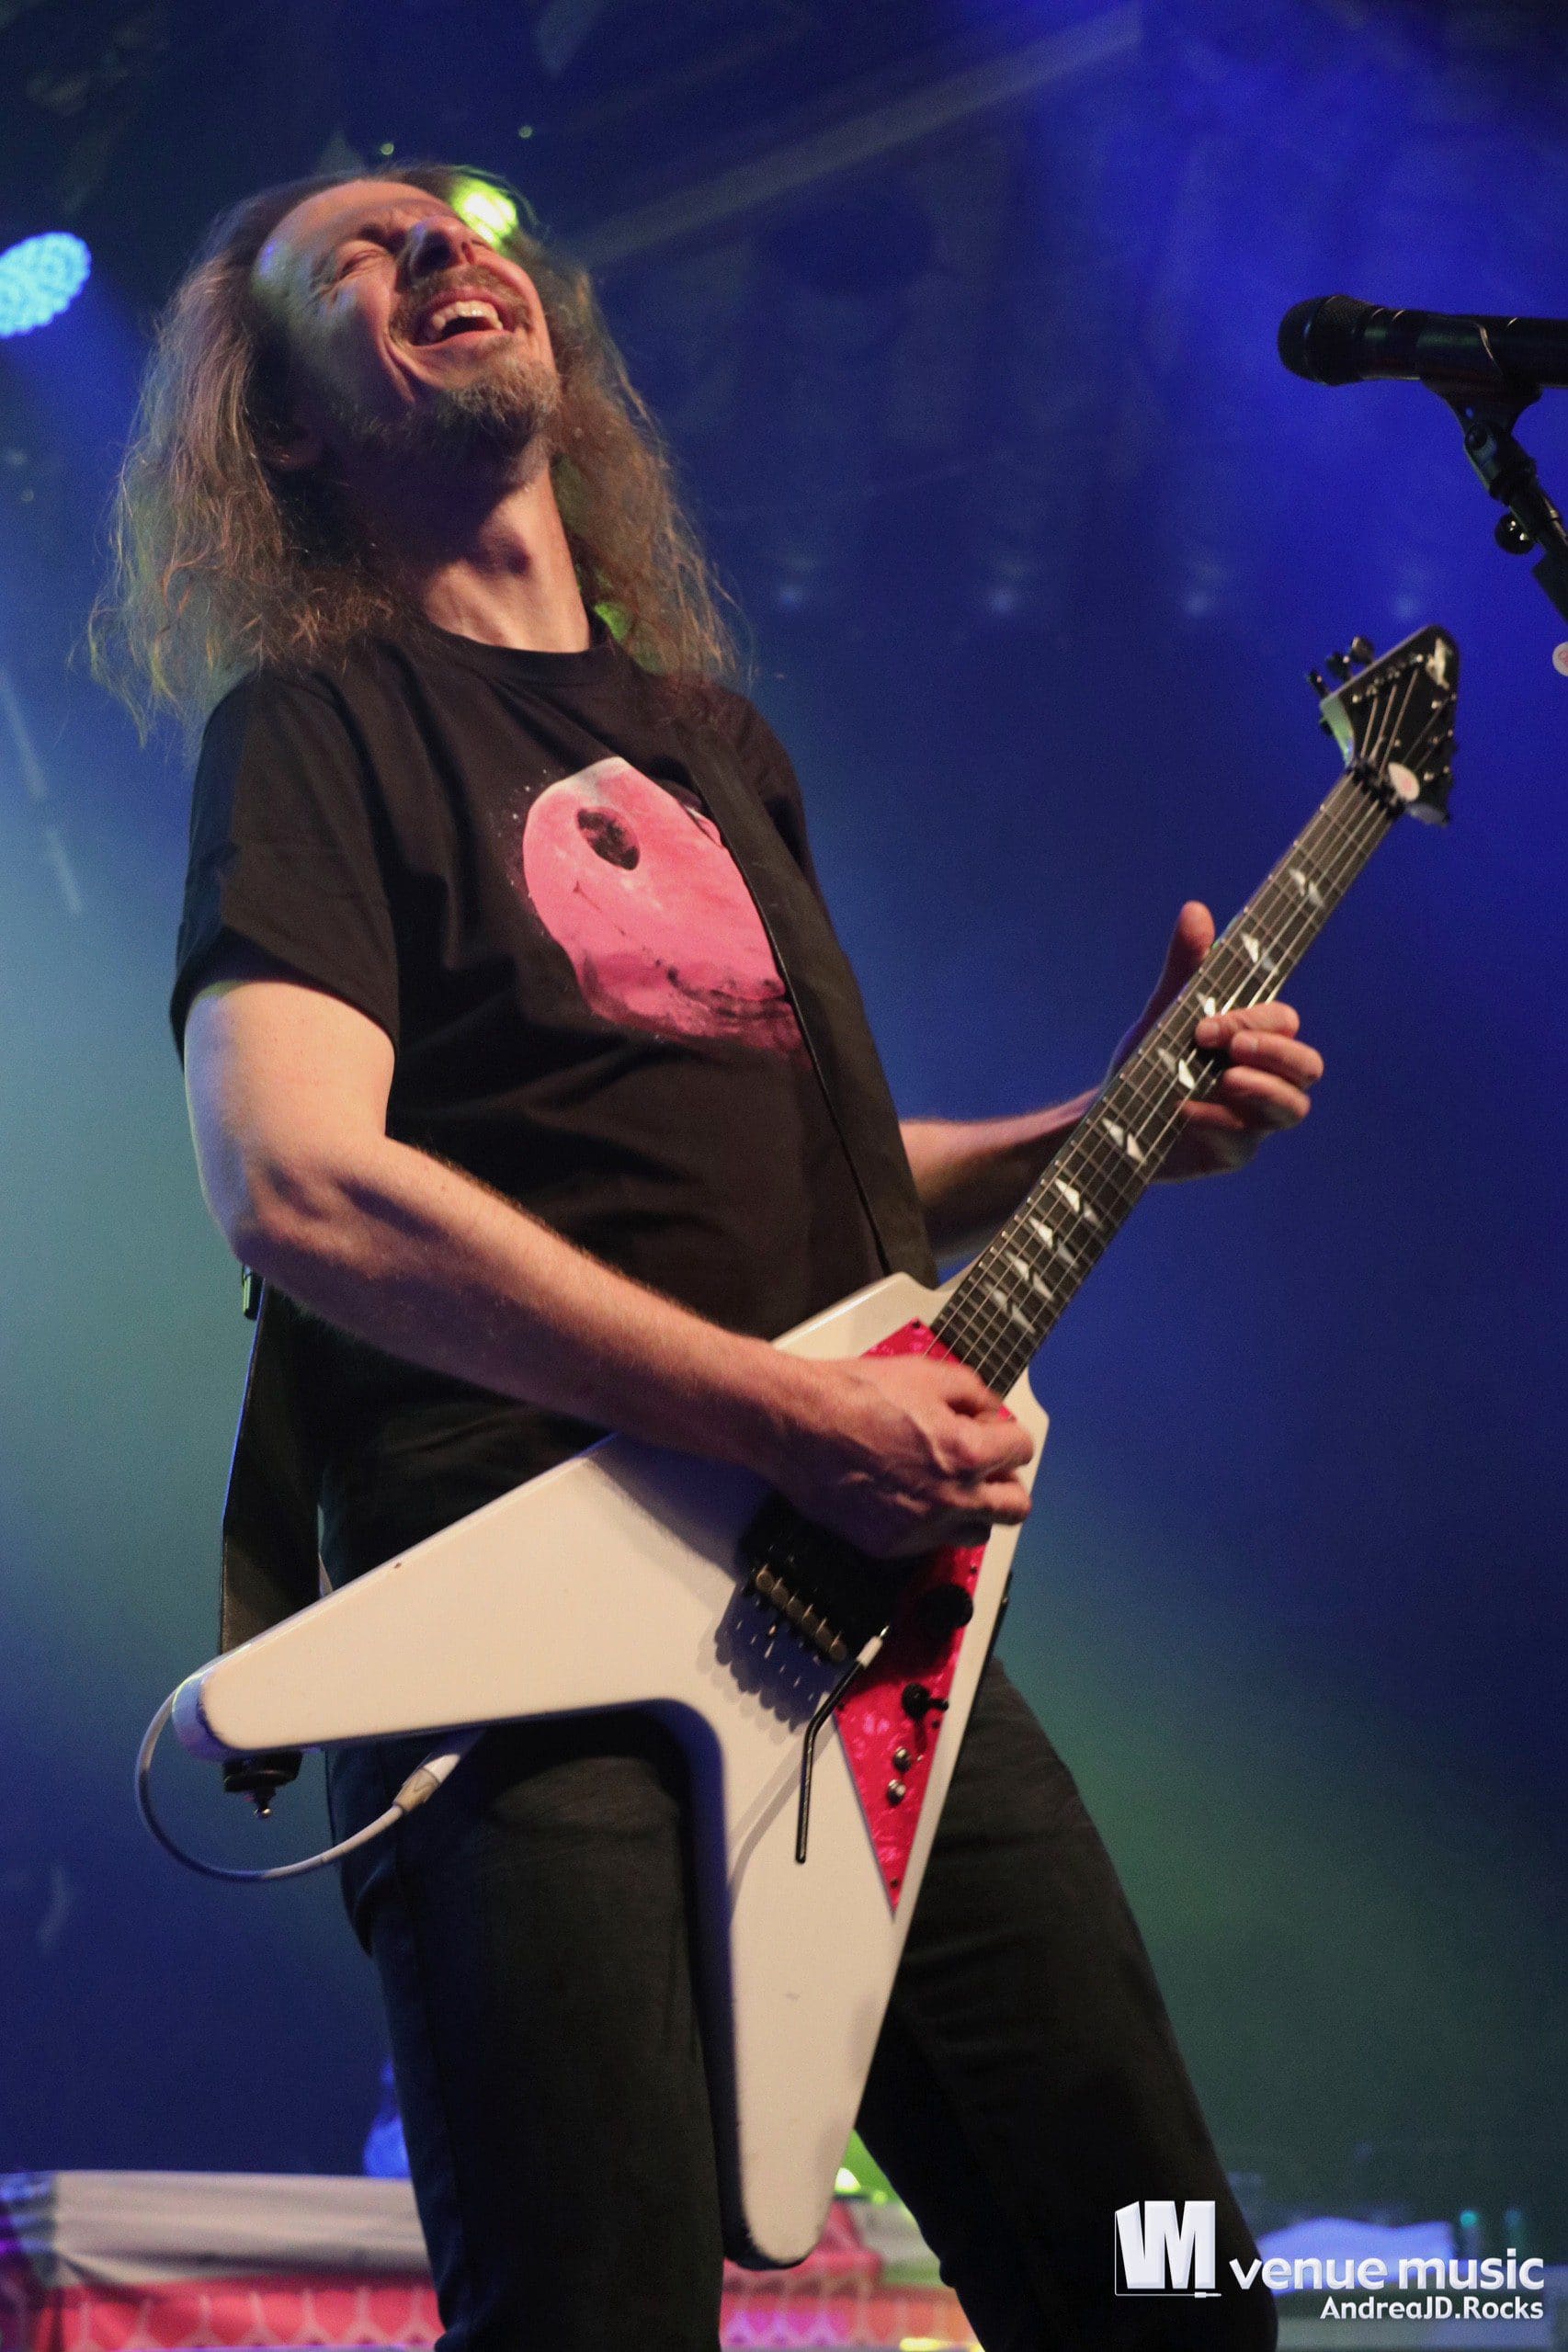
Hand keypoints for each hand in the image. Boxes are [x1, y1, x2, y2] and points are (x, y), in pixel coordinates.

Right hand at [767, 1353, 1034, 1559]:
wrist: (796, 1425)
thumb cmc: (853, 1395)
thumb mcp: (925, 1373)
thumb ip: (973, 1393)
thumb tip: (990, 1411)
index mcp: (967, 1453)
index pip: (1022, 1450)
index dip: (1009, 1434)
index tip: (995, 1432)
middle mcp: (951, 1499)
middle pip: (1015, 1507)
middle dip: (1006, 1481)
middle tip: (986, 1466)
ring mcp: (921, 1528)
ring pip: (978, 1532)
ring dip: (974, 1509)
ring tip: (948, 1485)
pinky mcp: (890, 1545)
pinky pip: (931, 1542)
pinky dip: (931, 1522)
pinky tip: (909, 1495)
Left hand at [1115, 901, 1324, 1179]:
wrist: (1110, 1116)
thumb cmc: (1147, 1062)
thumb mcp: (1164, 1011)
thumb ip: (1186, 968)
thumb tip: (1195, 909)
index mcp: (1257, 1041)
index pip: (1285, 1024)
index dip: (1255, 1021)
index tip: (1205, 1024)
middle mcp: (1266, 1079)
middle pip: (1307, 1067)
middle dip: (1275, 1053)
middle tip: (1232, 1048)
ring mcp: (1255, 1119)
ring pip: (1293, 1108)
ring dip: (1262, 1090)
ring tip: (1222, 1080)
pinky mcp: (1234, 1152)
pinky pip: (1244, 1142)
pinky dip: (1216, 1122)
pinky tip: (1184, 1111)